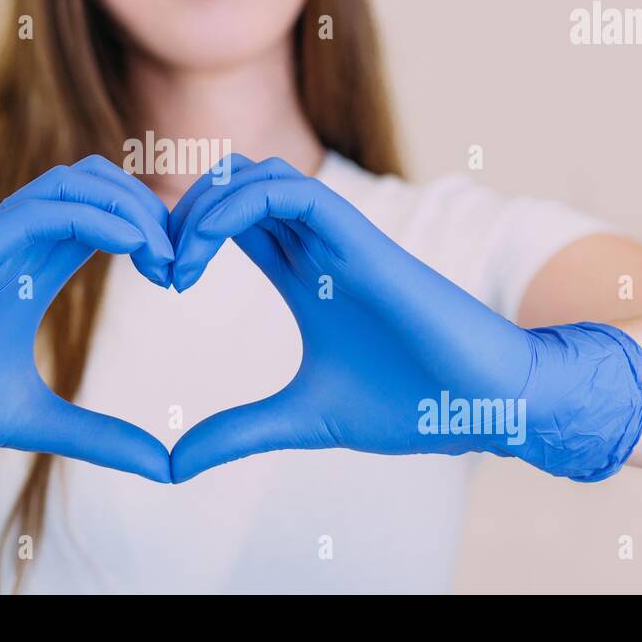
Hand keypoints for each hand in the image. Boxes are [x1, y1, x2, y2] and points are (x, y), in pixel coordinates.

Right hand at [0, 155, 173, 481]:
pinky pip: (42, 207)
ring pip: (76, 180)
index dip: (152, 233)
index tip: (181, 277)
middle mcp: (16, 243)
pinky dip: (96, 215)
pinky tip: (135, 248)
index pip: (105, 220)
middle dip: (151, 210)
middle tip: (182, 261)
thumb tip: (162, 467)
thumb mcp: (31, 419)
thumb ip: (96, 435)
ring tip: (163, 254)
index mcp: (34, 268)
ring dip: (130, 205)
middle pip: (100, 185)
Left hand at [166, 155, 641, 483]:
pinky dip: (237, 205)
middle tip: (157, 265)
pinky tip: (204, 250)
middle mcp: (317, 246)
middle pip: (235, 187)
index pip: (233, 221)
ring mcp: (339, 239)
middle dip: (182, 212)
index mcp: (304, 274)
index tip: (159, 278)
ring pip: (257, 177)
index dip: (186, 232)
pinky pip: (293, 192)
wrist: (484, 403)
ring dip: (202, 206)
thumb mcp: (302, 418)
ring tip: (176, 264)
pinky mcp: (363, 241)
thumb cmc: (411, 403)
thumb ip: (238, 431)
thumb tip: (175, 465)